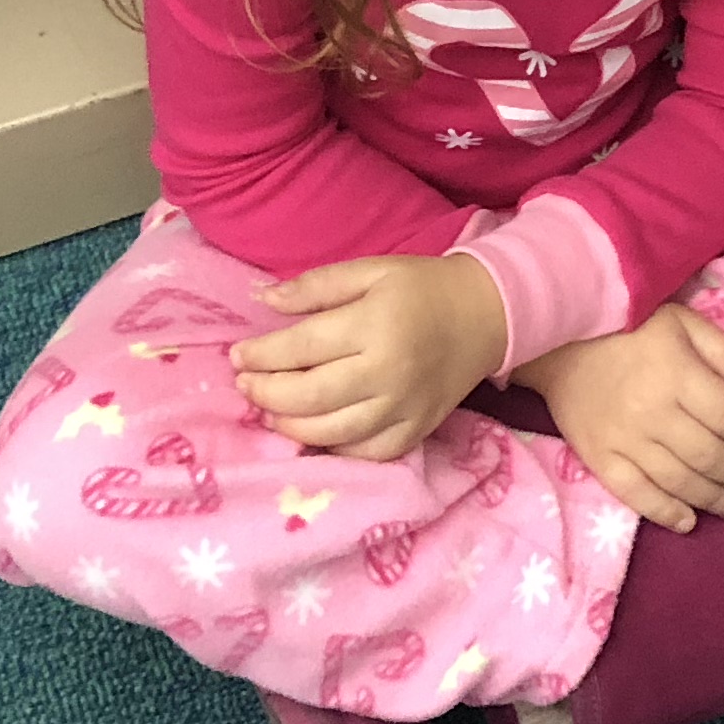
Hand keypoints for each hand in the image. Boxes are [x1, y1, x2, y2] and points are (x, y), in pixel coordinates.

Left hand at [231, 254, 506, 461]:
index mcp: (375, 325)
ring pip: (332, 431)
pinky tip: (313, 433)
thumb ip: (315, 286)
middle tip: (246, 385)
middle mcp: (388, 372)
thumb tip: (261, 300)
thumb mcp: (370, 270)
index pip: (302, 346)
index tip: (237, 356)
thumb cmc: (421, 288)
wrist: (486, 314)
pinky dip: (333, 449)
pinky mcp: (417, 431)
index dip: (262, 355)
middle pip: (310, 396)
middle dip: (266, 393)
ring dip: (289, 426)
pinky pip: (366, 453)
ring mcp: (404, 408)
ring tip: (268, 412)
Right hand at [513, 306, 723, 531]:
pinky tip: (689, 521)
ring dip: (717, 499)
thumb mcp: (685, 322)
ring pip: (680, 481)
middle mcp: (652, 413)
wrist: (558, 340)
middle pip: (710, 455)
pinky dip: (665, 512)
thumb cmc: (630, 327)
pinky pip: (635, 494)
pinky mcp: (598, 459)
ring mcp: (623, 441)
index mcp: (677, 375)